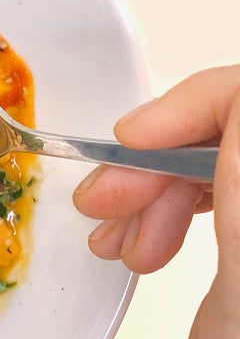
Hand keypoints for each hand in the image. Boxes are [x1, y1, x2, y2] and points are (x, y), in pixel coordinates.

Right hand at [73, 65, 239, 338]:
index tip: (135, 141)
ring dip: (153, 185)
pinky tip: (140, 240)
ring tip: (117, 230)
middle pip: (234, 131)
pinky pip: (209, 198)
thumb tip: (234, 98)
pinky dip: (161, 209)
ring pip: (217, 161)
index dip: (197, 104)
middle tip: (110, 195)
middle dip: (160, 155)